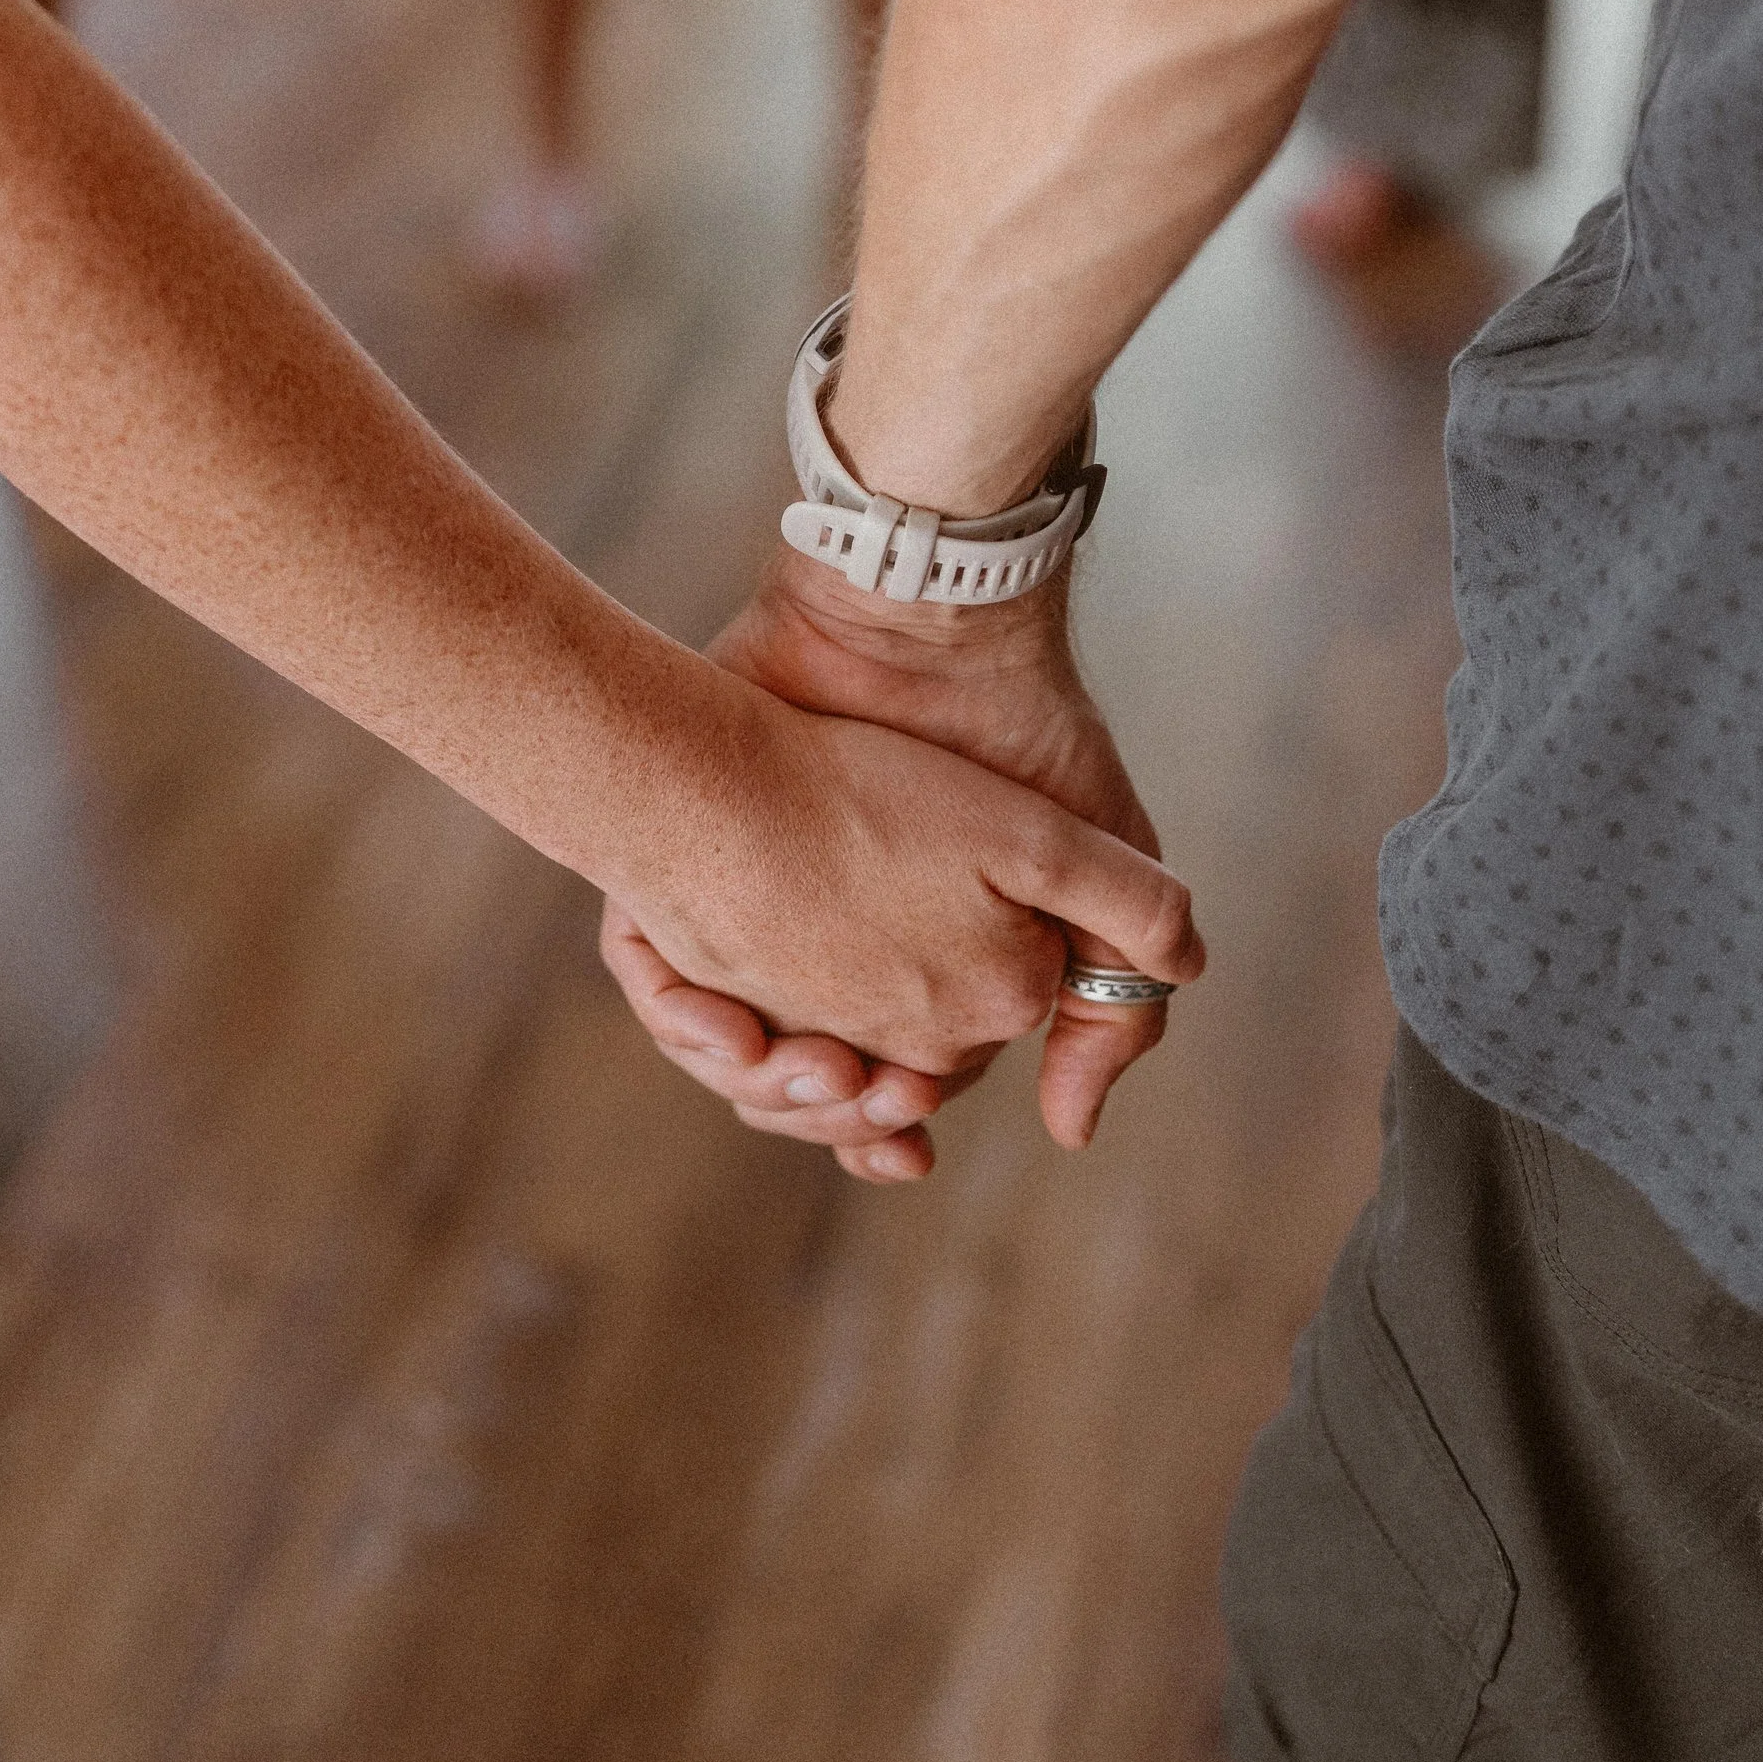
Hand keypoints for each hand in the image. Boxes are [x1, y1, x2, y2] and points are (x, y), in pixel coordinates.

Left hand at [604, 548, 1200, 1180]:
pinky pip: (648, 961)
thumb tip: (1071, 1132)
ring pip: (717, 1038)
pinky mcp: (687, 839)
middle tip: (832, 1078)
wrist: (921, 629)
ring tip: (769, 1048)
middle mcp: (826, 933)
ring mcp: (750, 890)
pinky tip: (713, 1014)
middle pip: (790, 1074)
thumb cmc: (1014, 741)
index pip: (882, 1085)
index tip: (896, 1131)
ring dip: (741, 1069)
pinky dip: (671, 1001)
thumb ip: (1114, 997)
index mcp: (913, 948)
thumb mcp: (1085, 872)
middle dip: (805, 1101)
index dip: (880, 1122)